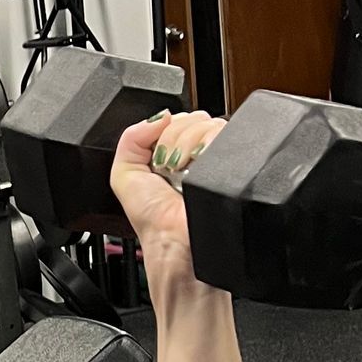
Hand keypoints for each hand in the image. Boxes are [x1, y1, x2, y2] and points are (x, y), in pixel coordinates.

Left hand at [110, 109, 226, 292]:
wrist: (176, 245)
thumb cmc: (155, 222)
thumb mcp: (125, 175)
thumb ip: (131, 138)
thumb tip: (161, 115)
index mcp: (176, 155)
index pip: (179, 119)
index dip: (166, 130)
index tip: (158, 157)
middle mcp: (200, 155)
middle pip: (195, 117)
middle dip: (175, 137)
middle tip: (169, 167)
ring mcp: (220, 159)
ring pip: (210, 123)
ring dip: (188, 144)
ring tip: (181, 172)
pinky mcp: (236, 164)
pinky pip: (226, 133)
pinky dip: (206, 144)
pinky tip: (197, 168)